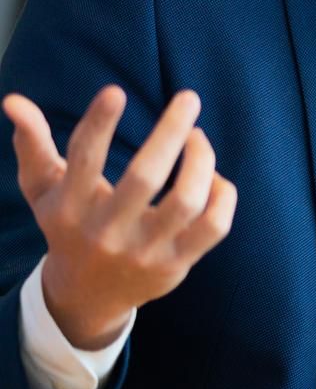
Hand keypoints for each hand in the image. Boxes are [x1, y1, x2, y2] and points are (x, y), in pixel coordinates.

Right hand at [3, 86, 236, 349]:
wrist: (87, 297)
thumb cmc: (68, 227)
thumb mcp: (44, 191)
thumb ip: (33, 145)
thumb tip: (14, 100)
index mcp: (70, 209)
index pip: (83, 162)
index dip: (98, 125)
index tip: (115, 91)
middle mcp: (107, 231)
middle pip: (145, 177)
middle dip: (170, 132)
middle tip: (188, 97)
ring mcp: (145, 251)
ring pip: (186, 201)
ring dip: (201, 160)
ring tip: (197, 136)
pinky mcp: (176, 263)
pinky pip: (214, 225)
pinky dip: (222, 194)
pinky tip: (213, 176)